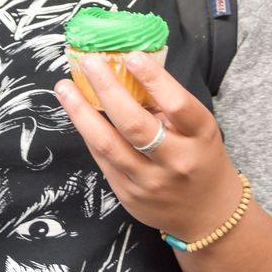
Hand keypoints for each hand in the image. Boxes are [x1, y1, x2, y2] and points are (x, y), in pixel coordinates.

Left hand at [54, 51, 241, 242]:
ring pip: (108, 145)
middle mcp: (176, 161)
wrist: (208, 215)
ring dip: (81, 112)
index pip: (177, 105)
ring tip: (64, 88)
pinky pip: (102, 159)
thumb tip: (126, 71)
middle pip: (135, 125)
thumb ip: (168, 106)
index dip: (154, 80)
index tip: (131, 56)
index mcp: (200, 137)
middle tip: (88, 61)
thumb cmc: (201, 158)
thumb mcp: (198, 130)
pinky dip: (87, 133)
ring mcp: (150, 182)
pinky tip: (77, 113)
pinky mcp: (128, 196)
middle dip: (107, 89)